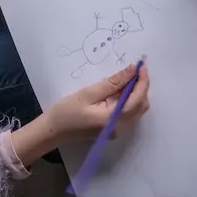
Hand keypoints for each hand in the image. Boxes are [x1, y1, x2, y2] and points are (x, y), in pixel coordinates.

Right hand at [8, 64, 151, 163]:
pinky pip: (129, 114)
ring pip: (137, 110)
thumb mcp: (89, 93)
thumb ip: (113, 83)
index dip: (142, 81)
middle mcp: (120, 128)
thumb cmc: (66, 111)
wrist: (53, 131)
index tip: (141, 65)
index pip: (137, 99)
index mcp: (113, 119)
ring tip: (127, 77)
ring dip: (136, 93)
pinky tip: (120, 90)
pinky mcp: (113, 130)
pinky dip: (129, 101)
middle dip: (141, 86)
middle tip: (134, 69)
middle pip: (141, 106)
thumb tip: (132, 70)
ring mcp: (118, 131)